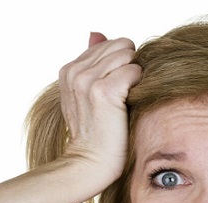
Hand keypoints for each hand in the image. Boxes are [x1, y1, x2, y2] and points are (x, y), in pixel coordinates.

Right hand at [58, 32, 141, 181]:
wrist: (90, 163)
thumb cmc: (96, 134)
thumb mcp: (87, 94)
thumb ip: (94, 61)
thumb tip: (96, 33)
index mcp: (70, 69)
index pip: (108, 45)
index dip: (121, 64)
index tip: (118, 89)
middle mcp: (75, 71)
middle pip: (120, 46)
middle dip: (130, 66)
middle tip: (125, 94)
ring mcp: (87, 80)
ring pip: (128, 56)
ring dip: (135, 77)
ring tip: (126, 100)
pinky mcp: (104, 90)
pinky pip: (134, 71)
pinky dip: (138, 86)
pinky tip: (129, 104)